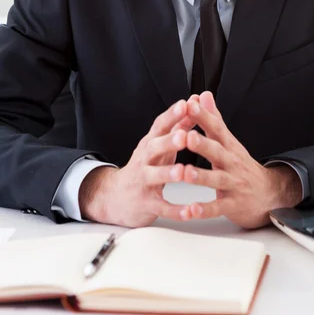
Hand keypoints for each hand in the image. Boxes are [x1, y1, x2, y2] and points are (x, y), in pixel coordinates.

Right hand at [79, 98, 197, 226]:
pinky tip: (189, 212)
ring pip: (154, 176)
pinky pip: (161, 208)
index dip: (172, 115)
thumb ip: (178, 125)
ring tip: (183, 171)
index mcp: (150, 143)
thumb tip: (195, 103)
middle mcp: (144, 160)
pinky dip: (175, 210)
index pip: (160, 126)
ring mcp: (142, 182)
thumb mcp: (160, 144)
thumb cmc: (145, 166)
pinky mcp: (145, 203)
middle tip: (184, 135)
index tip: (186, 104)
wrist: (115, 196)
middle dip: (168, 142)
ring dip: (168, 173)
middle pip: (153, 148)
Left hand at [180, 92, 302, 228]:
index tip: (190, 105)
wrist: (270, 194)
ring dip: (201, 177)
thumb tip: (204, 95)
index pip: (216, 128)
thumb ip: (214, 119)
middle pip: (217, 152)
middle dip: (202, 144)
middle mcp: (231, 163)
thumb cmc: (242, 166)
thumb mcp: (229, 141)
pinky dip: (205, 209)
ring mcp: (233, 184)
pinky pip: (218, 207)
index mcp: (228, 146)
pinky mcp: (233, 205)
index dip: (204, 116)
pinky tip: (192, 210)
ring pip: (216, 180)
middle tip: (186, 136)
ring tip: (185, 173)